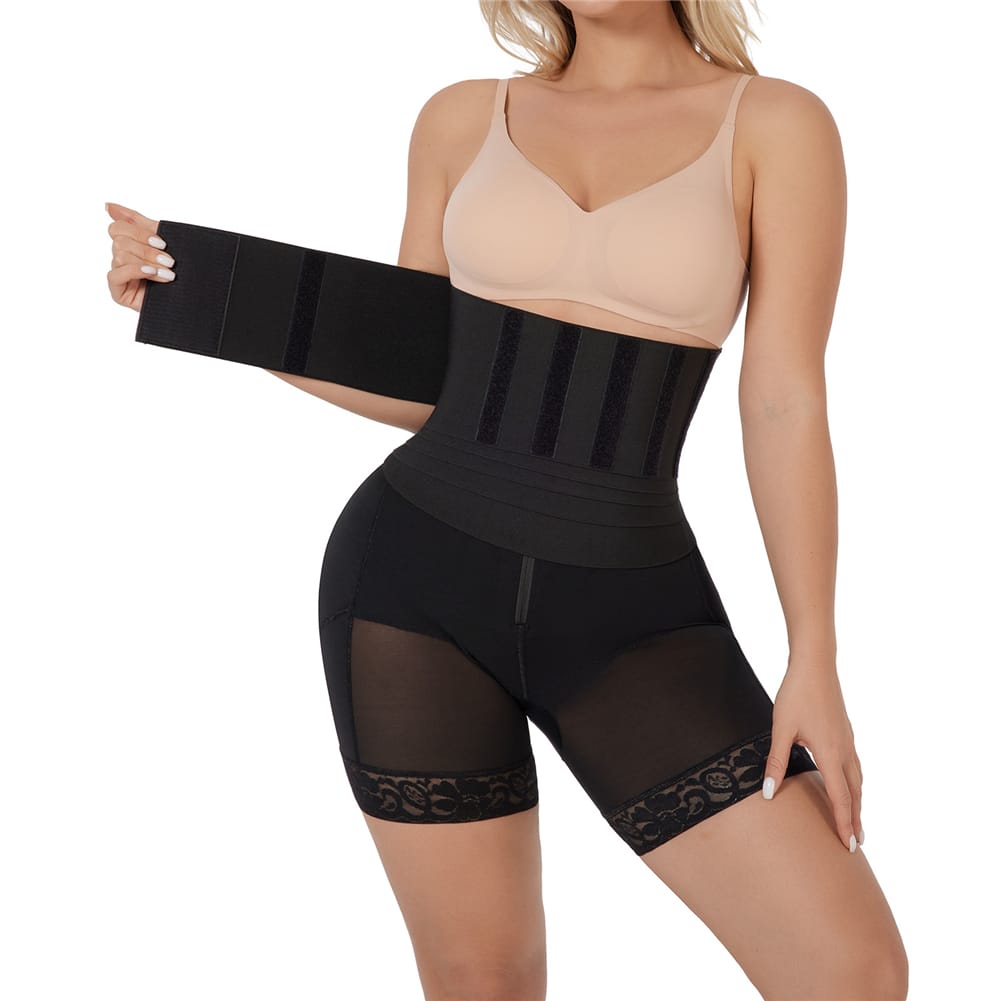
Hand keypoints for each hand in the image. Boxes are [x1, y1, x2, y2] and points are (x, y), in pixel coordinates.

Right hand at [105, 201, 174, 311]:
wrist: (191, 300)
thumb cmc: (177, 271)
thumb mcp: (161, 242)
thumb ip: (137, 222)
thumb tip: (108, 205)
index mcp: (129, 244)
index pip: (119, 227)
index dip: (139, 231)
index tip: (163, 242)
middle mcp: (121, 258)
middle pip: (120, 241)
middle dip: (147, 249)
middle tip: (170, 260)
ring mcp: (118, 275)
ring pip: (120, 256)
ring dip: (148, 262)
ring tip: (168, 273)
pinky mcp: (117, 292)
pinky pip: (115, 274)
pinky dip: (136, 271)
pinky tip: (153, 275)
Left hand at [762, 663, 862, 852]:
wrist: (815, 666)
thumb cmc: (796, 695)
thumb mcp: (781, 729)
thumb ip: (776, 761)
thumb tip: (768, 793)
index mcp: (831, 753)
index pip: (840, 797)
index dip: (844, 823)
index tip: (849, 846)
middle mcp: (845, 750)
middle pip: (855, 793)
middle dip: (856, 818)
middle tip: (857, 843)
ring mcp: (848, 740)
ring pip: (858, 779)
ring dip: (857, 801)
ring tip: (856, 819)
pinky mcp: (846, 731)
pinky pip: (855, 765)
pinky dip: (855, 783)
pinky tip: (849, 783)